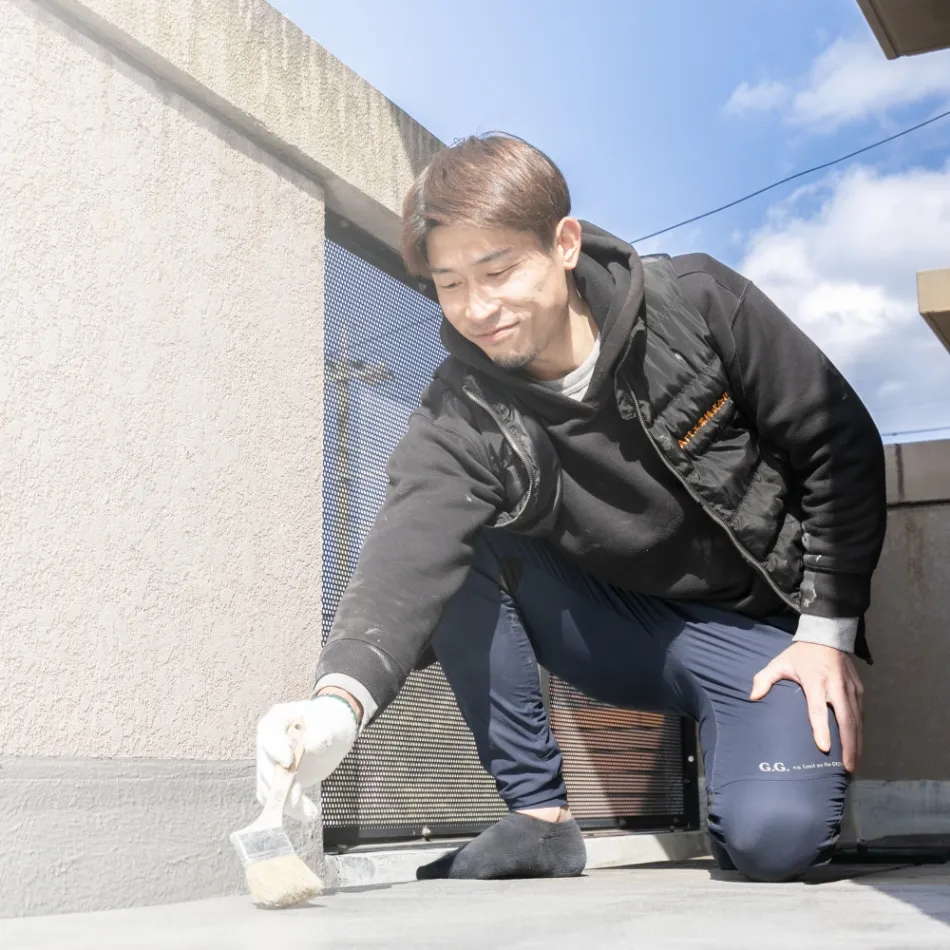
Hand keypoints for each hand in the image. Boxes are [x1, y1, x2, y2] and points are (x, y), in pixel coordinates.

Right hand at [256, 694, 359, 821]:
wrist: (333, 732)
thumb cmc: (331, 722)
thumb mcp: (332, 726)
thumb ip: (323, 734)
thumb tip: (312, 742)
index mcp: (278, 718)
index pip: (269, 733)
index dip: (275, 748)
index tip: (288, 762)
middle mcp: (268, 742)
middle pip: (265, 765)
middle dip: (280, 783)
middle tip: (299, 794)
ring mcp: (271, 762)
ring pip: (268, 788)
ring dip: (286, 802)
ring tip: (310, 810)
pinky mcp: (279, 780)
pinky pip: (278, 799)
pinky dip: (292, 809)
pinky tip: (310, 813)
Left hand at [750, 641, 863, 771]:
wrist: (828, 635)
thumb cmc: (800, 654)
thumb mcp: (780, 662)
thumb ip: (764, 679)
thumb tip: (752, 697)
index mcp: (815, 681)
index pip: (818, 709)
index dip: (821, 729)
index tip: (824, 748)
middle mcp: (836, 687)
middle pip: (846, 720)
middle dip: (848, 745)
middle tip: (848, 768)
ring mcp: (850, 689)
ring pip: (857, 720)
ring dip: (857, 743)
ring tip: (854, 764)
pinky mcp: (859, 690)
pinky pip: (861, 714)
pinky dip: (860, 732)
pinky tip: (858, 746)